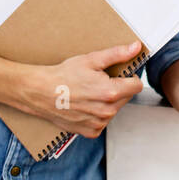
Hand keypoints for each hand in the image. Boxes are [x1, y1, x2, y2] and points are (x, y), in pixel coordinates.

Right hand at [19, 41, 143, 138]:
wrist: (41, 93)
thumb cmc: (63, 76)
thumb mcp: (91, 60)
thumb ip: (117, 54)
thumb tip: (135, 48)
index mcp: (110, 92)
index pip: (137, 86)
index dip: (130, 77)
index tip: (121, 74)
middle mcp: (106, 111)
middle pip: (126, 97)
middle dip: (118, 88)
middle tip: (99, 81)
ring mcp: (99, 123)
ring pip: (115, 109)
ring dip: (108, 101)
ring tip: (90, 92)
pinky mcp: (91, 131)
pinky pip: (103, 121)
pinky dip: (98, 113)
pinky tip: (86, 104)